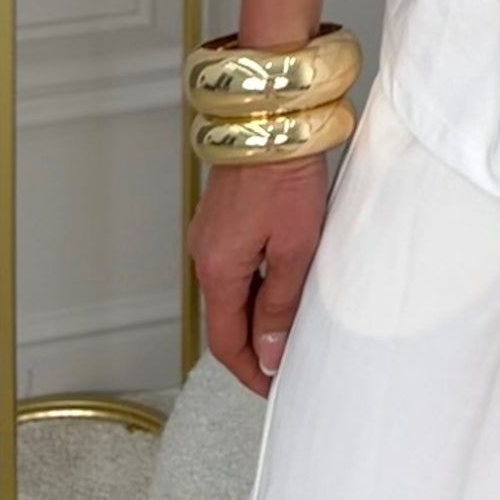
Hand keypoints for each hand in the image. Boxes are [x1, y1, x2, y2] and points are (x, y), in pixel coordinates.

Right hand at [189, 157, 329, 395]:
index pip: (225, 340)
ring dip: (257, 311)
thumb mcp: (293, 247)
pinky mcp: (225, 214)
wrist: (272, 114)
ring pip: (232, 289)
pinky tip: (282, 277)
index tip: (272, 385)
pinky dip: (256, 282)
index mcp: (217, 268)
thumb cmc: (282, 171)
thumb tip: (268, 351)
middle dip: (254, 344)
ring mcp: (212, 231)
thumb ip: (280, 303)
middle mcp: (206, 252)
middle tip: (286, 358)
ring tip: (290, 321)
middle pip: (226, 317)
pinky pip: (236, 263)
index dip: (250, 370)